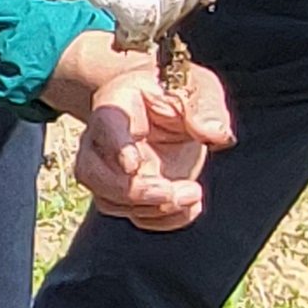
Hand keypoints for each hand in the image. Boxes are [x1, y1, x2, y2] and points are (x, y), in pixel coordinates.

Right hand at [75, 64, 227, 229]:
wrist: (164, 108)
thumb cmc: (176, 92)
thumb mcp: (196, 87)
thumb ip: (204, 106)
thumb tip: (214, 132)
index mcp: (117, 104)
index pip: (106, 124)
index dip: (115, 146)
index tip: (133, 164)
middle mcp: (100, 140)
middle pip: (93, 173)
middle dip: (133, 191)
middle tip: (172, 191)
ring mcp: (108, 171)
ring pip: (111, 201)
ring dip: (154, 208)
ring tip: (193, 194)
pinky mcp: (125, 194)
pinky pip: (135, 216)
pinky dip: (165, 219)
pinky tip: (190, 205)